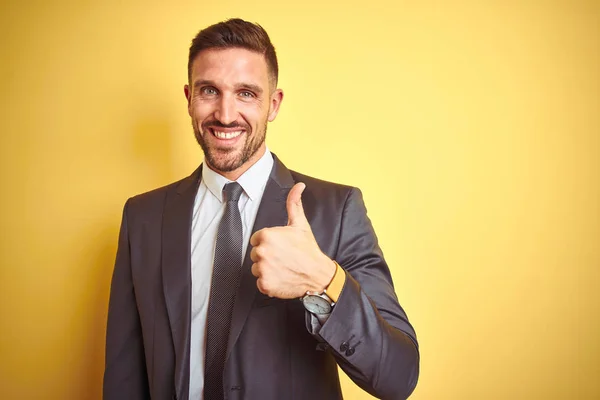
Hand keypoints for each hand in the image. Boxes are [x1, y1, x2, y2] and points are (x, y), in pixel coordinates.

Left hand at [250, 182, 335, 298]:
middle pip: (255, 254)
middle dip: (267, 256)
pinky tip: (281, 278)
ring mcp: (262, 269)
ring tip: (283, 267)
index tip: (281, 247)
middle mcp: (262, 251)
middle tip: (283, 257)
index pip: (257, 239)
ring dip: (267, 270)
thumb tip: (298, 186)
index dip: (269, 243)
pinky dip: (269, 283)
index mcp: (267, 235)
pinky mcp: (264, 284)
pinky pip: (260, 282)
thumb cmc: (308, 250)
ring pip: (256, 268)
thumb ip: (294, 203)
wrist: (318, 275)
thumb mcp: (300, 224)